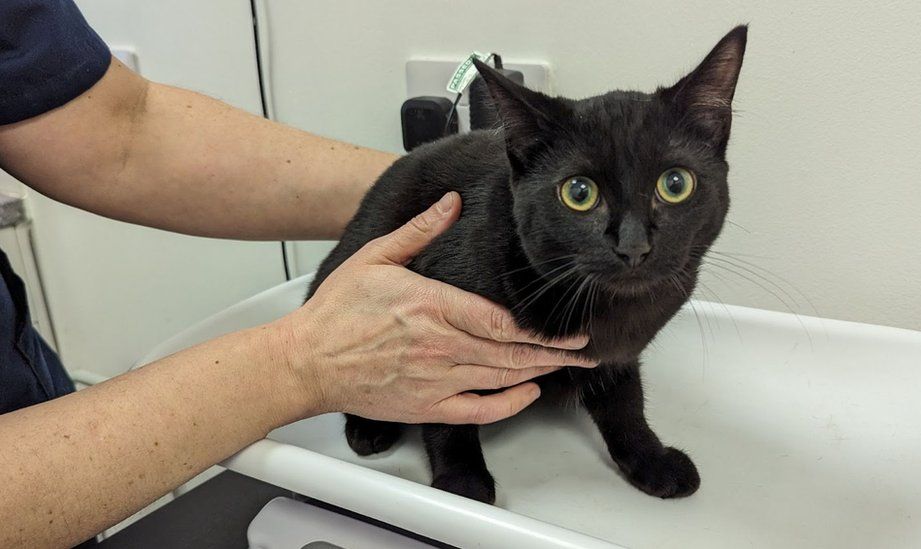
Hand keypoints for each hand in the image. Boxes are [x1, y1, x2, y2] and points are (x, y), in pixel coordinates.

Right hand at [276, 192, 594, 423]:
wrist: (306, 361)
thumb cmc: (337, 312)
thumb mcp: (377, 256)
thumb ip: (420, 230)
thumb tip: (450, 203)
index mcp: (433, 306)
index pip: (502, 321)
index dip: (542, 329)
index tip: (569, 329)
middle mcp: (440, 346)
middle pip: (511, 352)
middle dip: (555, 353)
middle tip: (586, 353)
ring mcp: (435, 380)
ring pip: (501, 378)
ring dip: (539, 372)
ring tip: (568, 368)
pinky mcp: (425, 406)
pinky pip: (478, 411)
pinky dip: (508, 404)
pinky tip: (528, 393)